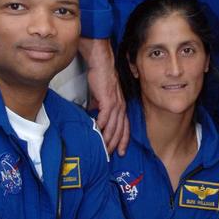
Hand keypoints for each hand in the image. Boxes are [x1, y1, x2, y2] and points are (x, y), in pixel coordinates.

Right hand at [79, 37, 128, 154]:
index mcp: (121, 106)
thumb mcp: (102, 94)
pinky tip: (97, 133)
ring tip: (102, 148)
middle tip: (110, 156)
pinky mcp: (108, 100)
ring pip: (114, 126)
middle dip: (115, 144)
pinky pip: (105, 117)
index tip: (121, 151)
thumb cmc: (102, 76)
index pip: (125, 127)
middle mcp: (121, 106)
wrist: (102, 62)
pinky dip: (102, 126)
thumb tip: (92, 114)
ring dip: (108, 139)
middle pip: (120, 130)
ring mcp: (115, 103)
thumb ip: (99, 105)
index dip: (123, 140)